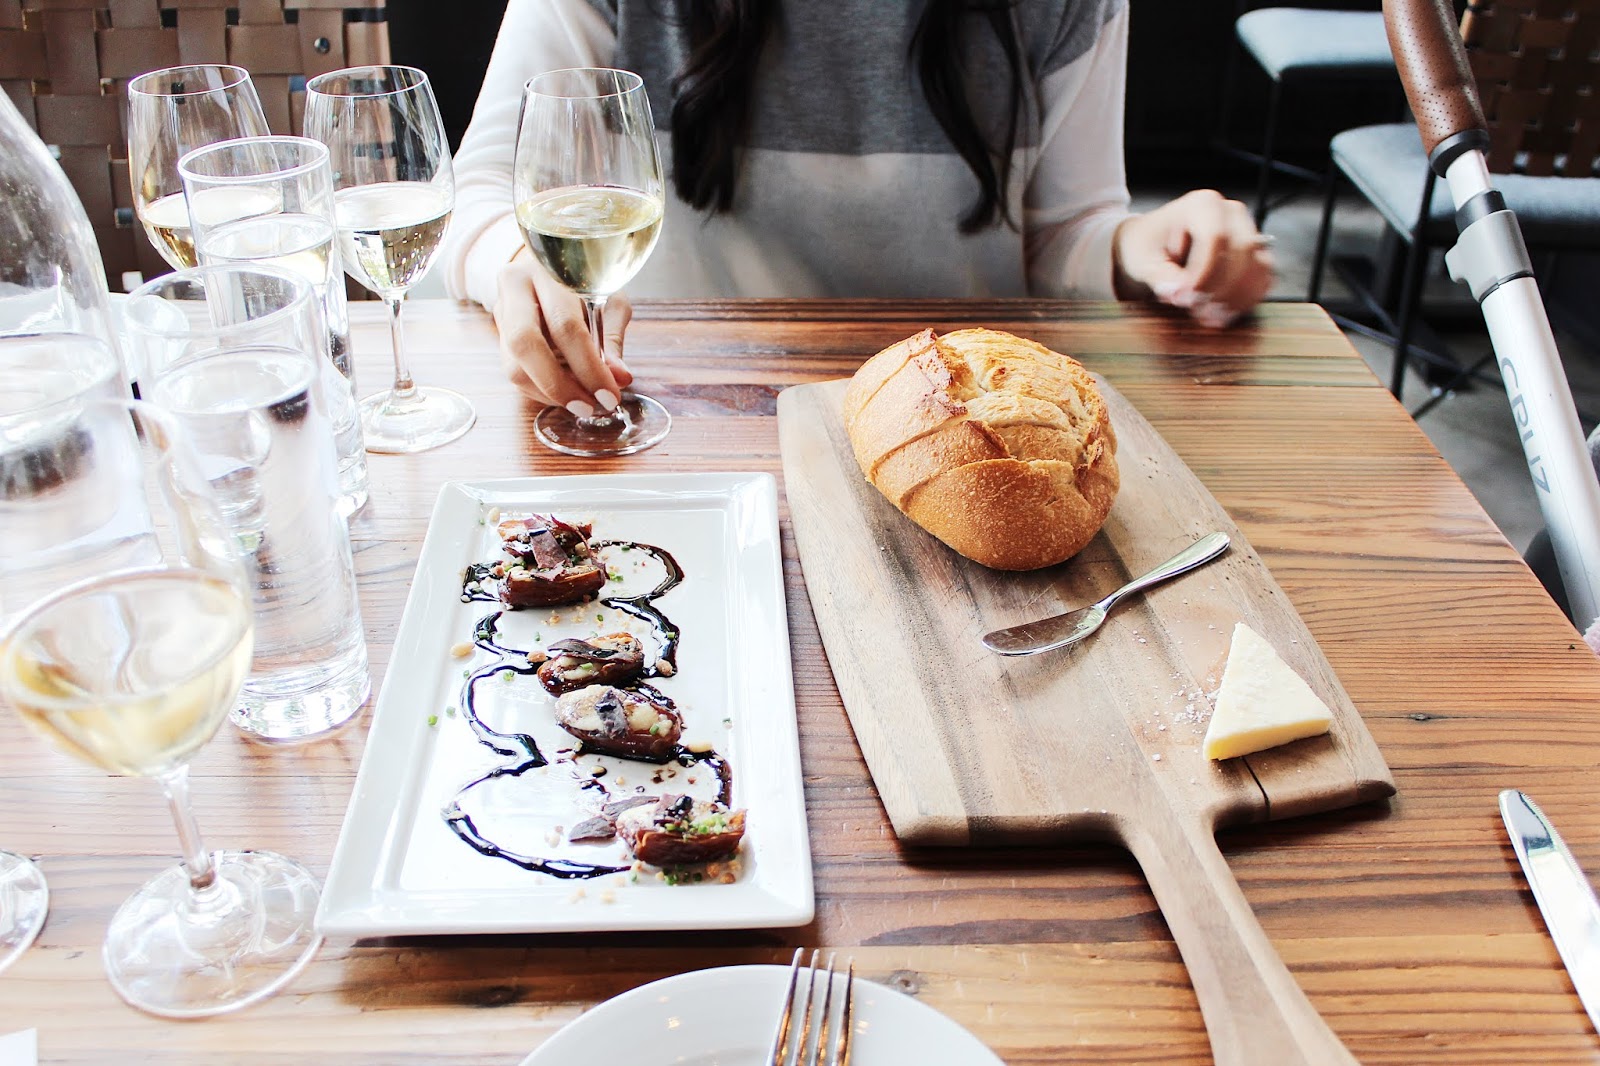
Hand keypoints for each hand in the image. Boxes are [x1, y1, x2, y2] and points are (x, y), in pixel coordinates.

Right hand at [493, 250, 634, 413]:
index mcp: (545, 271)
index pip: (565, 326)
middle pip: (525, 344)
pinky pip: (515, 373)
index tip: (610, 394)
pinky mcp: (498, 337)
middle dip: (559, 385)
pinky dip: (542, 391)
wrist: (546, 265)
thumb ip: (612, 337)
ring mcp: (500, 313)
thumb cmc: (582, 281)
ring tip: (582, 401)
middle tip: (588, 407)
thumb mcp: (608, 298)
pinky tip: (566, 392)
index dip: (588, 366)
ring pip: (514, 366)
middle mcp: (514, 288)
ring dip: (551, 393)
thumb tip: (620, 378)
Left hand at [1112, 189, 1273, 328]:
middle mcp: (1231, 213)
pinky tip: (1224, 314)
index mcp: (1202, 204)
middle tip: (1197, 311)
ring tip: (1210, 317)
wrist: (1153, 244)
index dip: (1203, 272)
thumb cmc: (1147, 245)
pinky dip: (1247, 299)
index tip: (1184, 298)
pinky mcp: (1254, 254)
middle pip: (1242, 251)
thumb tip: (1178, 292)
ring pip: (1259, 266)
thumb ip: (1161, 276)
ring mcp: (1248, 231)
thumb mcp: (1144, 260)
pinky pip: (1263, 278)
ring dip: (1237, 297)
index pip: (1215, 237)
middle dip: (1220, 288)